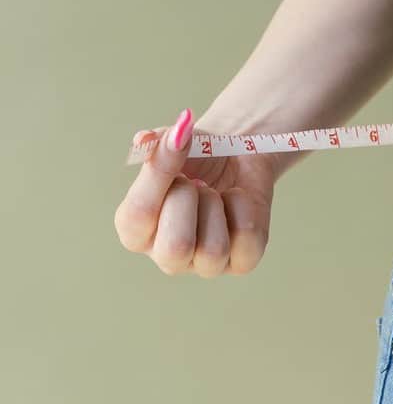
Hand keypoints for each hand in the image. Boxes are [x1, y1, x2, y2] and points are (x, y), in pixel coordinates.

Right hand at [113, 107, 278, 276]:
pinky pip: (247, 238)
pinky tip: (235, 201)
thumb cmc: (196, 157)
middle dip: (189, 201)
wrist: (238, 157)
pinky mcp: (241, 262)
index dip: (159, 175)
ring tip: (214, 193)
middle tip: (195, 181)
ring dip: (217, 207)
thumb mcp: (172, 144)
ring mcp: (204, 264)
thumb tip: (144, 140)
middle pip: (176, 246)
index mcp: (135, 230)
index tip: (177, 142)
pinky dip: (245, 208)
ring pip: (213, 249)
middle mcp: (165, 255)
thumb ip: (154, 144)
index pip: (138, 215)